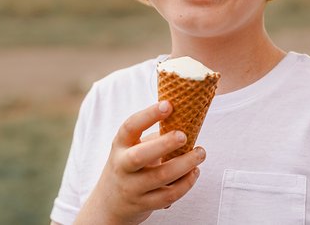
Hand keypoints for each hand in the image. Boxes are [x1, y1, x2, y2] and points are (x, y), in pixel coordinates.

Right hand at [75, 101, 205, 224]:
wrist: (109, 203)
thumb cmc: (129, 166)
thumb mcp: (132, 148)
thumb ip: (153, 137)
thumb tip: (185, 121)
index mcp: (120, 145)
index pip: (130, 127)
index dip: (149, 115)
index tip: (168, 105)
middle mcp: (122, 166)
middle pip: (140, 156)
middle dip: (165, 144)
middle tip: (184, 136)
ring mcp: (131, 187)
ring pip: (160, 177)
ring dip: (185, 164)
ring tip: (200, 153)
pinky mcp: (143, 204)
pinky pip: (168, 195)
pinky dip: (186, 183)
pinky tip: (194, 172)